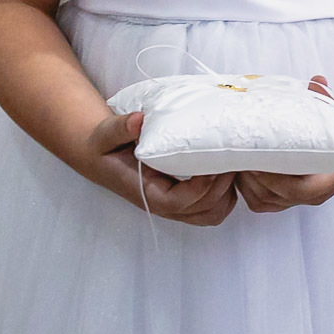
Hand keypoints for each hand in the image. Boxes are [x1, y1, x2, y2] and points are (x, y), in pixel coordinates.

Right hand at [79, 110, 237, 226]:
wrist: (101, 156)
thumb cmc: (106, 146)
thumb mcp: (107, 134)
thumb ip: (121, 128)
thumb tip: (139, 120)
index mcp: (147, 192)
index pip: (179, 201)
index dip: (200, 187)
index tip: (213, 165)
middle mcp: (164, 204)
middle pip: (203, 211)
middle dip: (221, 188)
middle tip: (232, 158)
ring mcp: (176, 204)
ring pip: (212, 213)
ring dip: (226, 194)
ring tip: (232, 163)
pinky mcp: (184, 198)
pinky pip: (212, 207)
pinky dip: (225, 195)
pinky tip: (226, 170)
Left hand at [236, 75, 333, 213]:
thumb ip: (328, 99)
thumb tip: (317, 81)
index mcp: (328, 179)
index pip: (299, 190)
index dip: (275, 179)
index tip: (257, 161)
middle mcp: (313, 195)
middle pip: (275, 197)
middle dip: (253, 177)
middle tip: (238, 153)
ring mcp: (299, 199)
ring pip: (264, 201)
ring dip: (246, 183)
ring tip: (236, 157)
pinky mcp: (287, 197)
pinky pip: (262, 201)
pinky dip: (247, 187)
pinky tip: (240, 166)